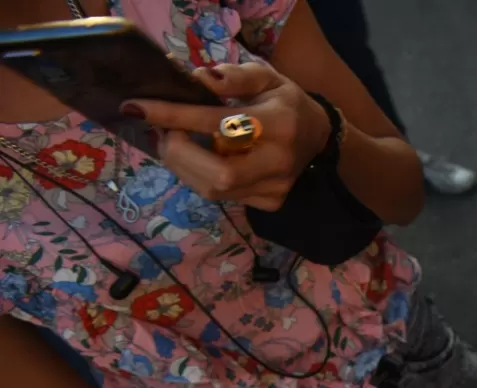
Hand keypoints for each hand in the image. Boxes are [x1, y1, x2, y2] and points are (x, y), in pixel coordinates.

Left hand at [123, 62, 332, 211]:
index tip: (137, 108)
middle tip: (164, 132)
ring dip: (183, 166)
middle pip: (218, 174)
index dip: (175, 117)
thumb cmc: (285, 102)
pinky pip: (221, 196)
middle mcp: (278, 161)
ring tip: (175, 143)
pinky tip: (197, 159)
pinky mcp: (269, 201)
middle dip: (178, 153)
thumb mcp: (266, 76)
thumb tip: (197, 78)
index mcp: (278, 123)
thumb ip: (234, 76)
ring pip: (214, 189)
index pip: (218, 123)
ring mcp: (275, 187)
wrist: (319, 137)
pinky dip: (199, 176)